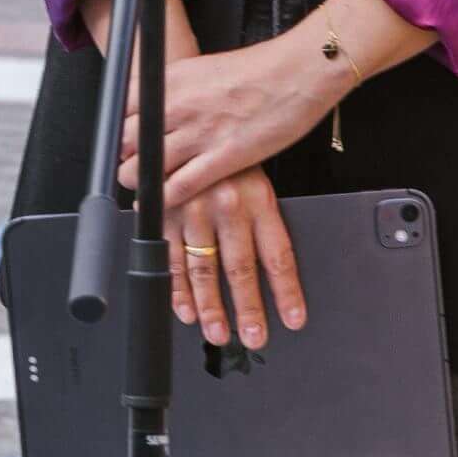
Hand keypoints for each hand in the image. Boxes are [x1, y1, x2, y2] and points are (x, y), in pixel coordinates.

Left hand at [139, 34, 345, 212]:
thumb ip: (175, 90)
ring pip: (146, 165)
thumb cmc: (257, 71)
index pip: (122, 107)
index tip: (122, 138)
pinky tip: (160, 201)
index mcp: (171, 80)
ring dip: (137, 179)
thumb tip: (155, 107)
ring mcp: (199, 132)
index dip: (119, 126)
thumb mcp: (201, 70)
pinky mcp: (224, 158)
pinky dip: (164, 197)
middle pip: (126, 138)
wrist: (297, 73)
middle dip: (123, 154)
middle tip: (129, 162)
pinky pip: (180, 185)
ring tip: (139, 184)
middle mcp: (178, 105)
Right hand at [163, 166, 307, 351]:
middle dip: (247, 309)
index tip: (293, 319)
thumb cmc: (229, 155)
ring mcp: (193, 209)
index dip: (286, 291)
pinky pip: (170, 257)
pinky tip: (186, 309)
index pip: (277, 255)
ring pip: (203, 268)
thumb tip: (278, 272)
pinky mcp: (164, 211)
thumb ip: (264, 220)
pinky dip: (177, 287)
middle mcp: (226, 206)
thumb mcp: (257, 177)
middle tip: (254, 336)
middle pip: (240, 269)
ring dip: (211, 306)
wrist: (188, 121)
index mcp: (257, 198)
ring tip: (218, 332)